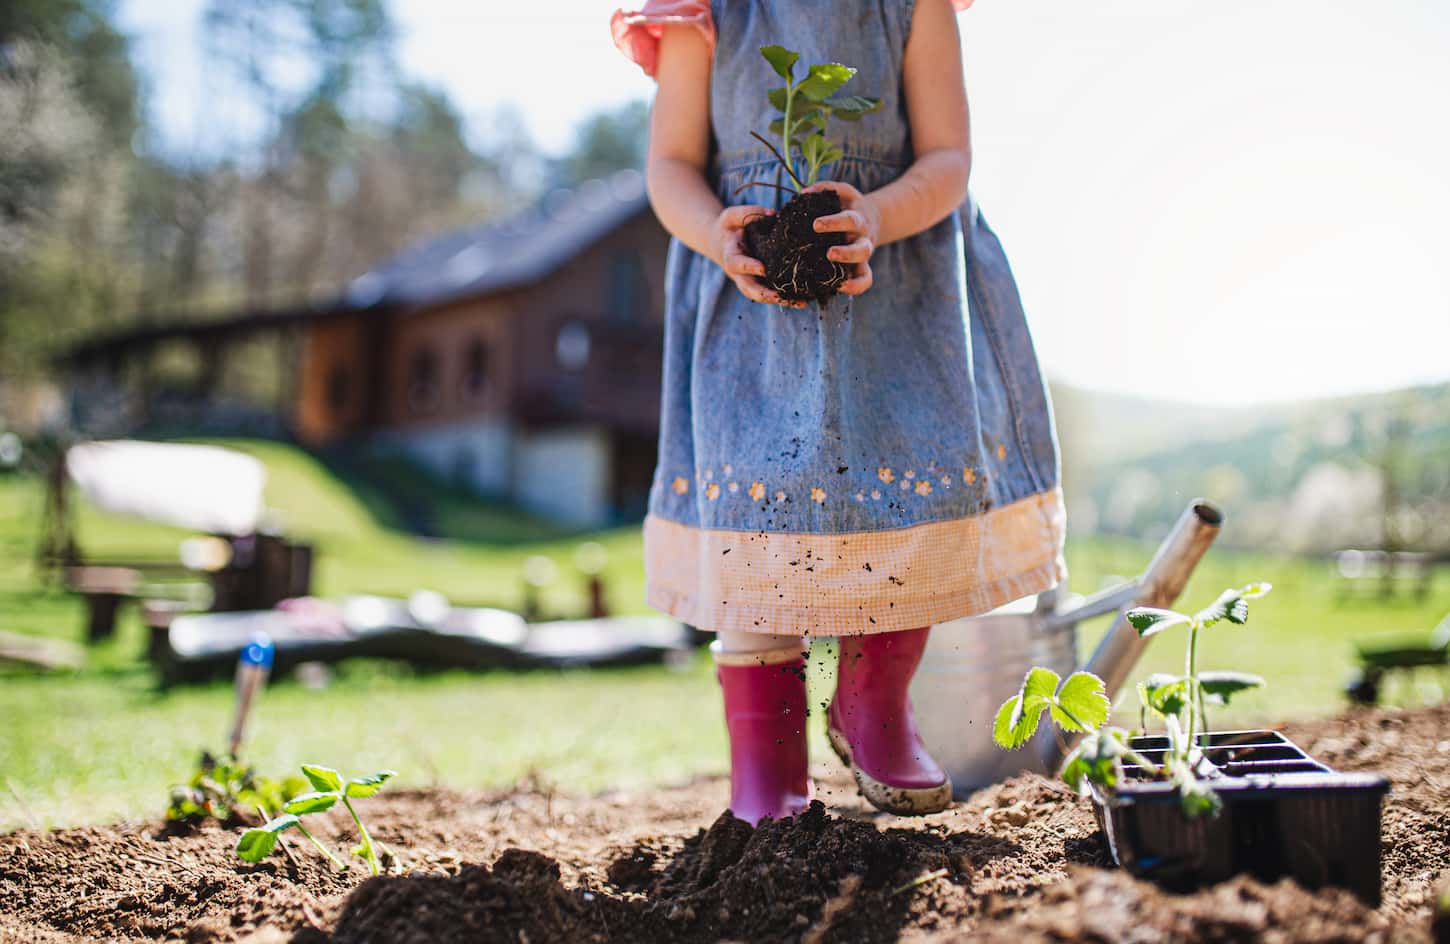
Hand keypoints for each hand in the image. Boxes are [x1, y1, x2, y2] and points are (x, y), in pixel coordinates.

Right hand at [711, 205, 806, 307]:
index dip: (748, 267)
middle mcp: (739, 274)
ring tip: (800, 302)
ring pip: (761, 296)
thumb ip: (749, 213)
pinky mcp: (760, 283)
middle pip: (748, 289)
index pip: (737, 264)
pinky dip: (786, 299)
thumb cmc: (729, 227)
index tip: (762, 268)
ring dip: (780, 301)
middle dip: (763, 294)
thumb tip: (772, 213)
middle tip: (779, 296)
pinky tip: (804, 301)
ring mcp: (749, 280)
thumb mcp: (732, 216)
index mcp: (731, 256)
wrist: (722, 243)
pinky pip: (771, 294)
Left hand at [804, 180, 878, 295]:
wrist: (871, 217)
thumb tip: (803, 194)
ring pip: (865, 270)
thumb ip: (824, 189)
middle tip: (829, 254)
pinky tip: (839, 287)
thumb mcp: (842, 192)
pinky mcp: (861, 267)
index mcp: (857, 218)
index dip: (834, 224)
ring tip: (837, 280)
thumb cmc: (847, 204)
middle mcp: (863, 238)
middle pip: (862, 249)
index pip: (849, 220)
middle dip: (846, 253)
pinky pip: (865, 280)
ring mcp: (863, 254)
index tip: (816, 225)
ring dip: (851, 276)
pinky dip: (856, 287)